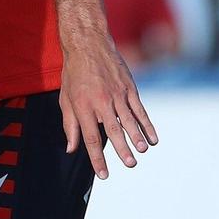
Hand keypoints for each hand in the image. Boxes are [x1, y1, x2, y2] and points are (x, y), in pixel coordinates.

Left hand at [59, 27, 157, 177]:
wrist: (88, 44)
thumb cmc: (74, 74)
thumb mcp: (65, 99)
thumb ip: (70, 125)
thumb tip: (71, 149)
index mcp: (82, 106)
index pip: (91, 137)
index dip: (97, 157)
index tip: (104, 174)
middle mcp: (101, 101)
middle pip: (113, 129)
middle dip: (121, 149)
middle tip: (130, 164)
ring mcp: (117, 93)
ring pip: (128, 119)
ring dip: (136, 136)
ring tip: (142, 150)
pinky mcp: (129, 87)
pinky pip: (139, 109)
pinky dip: (147, 124)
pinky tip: (153, 137)